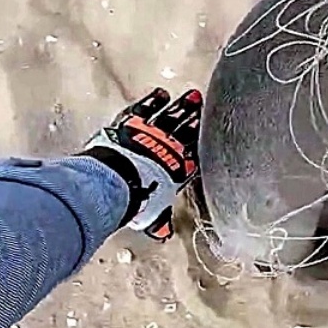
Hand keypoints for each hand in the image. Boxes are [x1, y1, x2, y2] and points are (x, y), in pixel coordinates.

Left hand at [78, 87, 201, 241]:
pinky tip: (160, 94)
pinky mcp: (133, 122)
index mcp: (177, 171)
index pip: (193, 155)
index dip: (201, 144)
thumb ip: (159, 219)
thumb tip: (162, 233)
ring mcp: (151, 132)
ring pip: (171, 116)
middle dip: (196, 119)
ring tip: (192, 96)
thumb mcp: (151, 214)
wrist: (117, 181)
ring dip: (182, 106)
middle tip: (206, 107)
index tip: (209, 136)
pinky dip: (153, 101)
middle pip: (186, 131)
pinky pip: (146, 109)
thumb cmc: (136, 199)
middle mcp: (168, 149)